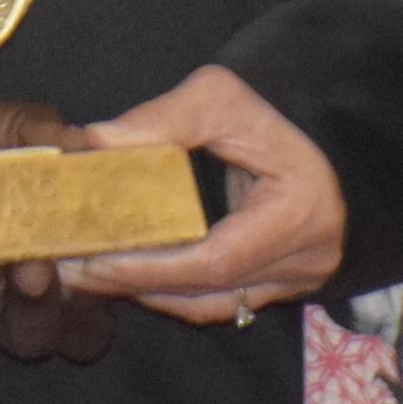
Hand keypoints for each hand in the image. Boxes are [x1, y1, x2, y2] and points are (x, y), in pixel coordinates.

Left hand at [60, 62, 344, 325]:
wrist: (331, 133)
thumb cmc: (280, 109)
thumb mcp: (223, 98)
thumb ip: (162, 119)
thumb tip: (94, 142)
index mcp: (297, 214)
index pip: (215, 260)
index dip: (150, 266)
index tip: (94, 258)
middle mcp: (303, 260)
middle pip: (208, 292)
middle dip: (134, 283)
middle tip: (71, 269)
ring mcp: (295, 279)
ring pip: (213, 305)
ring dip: (150, 293)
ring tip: (89, 275)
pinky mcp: (282, 283)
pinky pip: (222, 301)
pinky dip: (175, 292)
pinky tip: (131, 277)